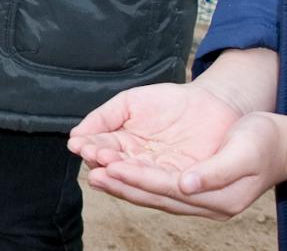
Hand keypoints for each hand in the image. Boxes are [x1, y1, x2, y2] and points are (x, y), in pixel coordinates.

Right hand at [69, 81, 243, 176]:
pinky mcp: (180, 183)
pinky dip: (145, 180)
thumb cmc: (170, 102)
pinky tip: (131, 172)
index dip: (90, 148)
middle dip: (102, 164)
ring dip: (120, 176)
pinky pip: (161, 184)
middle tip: (92, 156)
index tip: (79, 145)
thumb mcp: (130, 102)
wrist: (210, 103)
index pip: (101, 150)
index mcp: (123, 147)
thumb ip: (104, 116)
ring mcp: (158, 175)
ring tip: (107, 167)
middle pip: (115, 170)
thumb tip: (76, 134)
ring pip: (135, 181)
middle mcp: (137, 165)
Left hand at [91, 111, 286, 219]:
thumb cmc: (266, 142)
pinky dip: (139, 179)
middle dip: (123, 185)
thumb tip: (185, 184)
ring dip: (125, 184)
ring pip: (155, 194)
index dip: (139, 179)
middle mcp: (205, 203)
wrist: (284, 143)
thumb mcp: (245, 152)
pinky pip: (160, 186)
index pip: (168, 189)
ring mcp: (200, 198)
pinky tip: (121, 171)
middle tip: (93, 174)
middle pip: (156, 196)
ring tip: (97, 174)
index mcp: (218, 198)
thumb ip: (216, 171)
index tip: (112, 168)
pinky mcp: (196, 187)